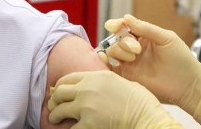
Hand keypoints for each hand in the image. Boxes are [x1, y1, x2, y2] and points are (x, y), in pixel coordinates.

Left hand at [47, 71, 182, 128]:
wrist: (146, 117)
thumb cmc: (141, 101)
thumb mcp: (122, 81)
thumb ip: (104, 82)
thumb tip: (94, 87)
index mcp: (97, 76)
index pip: (68, 78)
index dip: (60, 86)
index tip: (58, 92)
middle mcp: (88, 89)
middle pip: (59, 92)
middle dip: (54, 100)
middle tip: (54, 106)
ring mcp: (86, 107)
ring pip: (59, 110)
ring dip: (55, 115)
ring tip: (55, 119)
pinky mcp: (88, 124)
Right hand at [104, 14, 200, 128]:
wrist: (188, 85)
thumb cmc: (182, 60)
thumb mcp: (166, 38)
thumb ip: (146, 28)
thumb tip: (126, 18)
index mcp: (145, 36)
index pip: (126, 27)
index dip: (117, 24)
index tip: (113, 25)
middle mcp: (136, 49)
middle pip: (118, 39)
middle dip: (124, 41)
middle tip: (137, 49)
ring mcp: (132, 63)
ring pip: (114, 52)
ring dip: (119, 51)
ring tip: (133, 58)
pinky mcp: (129, 77)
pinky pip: (112, 69)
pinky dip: (105, 64)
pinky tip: (107, 61)